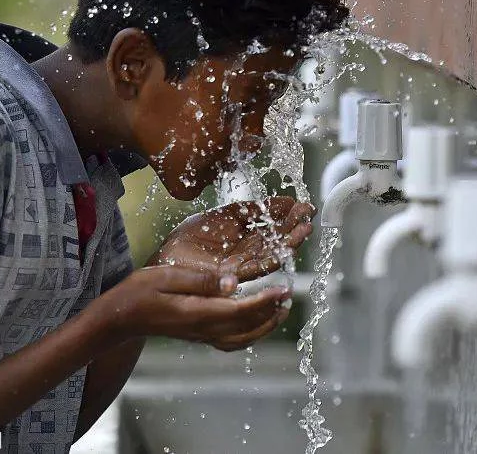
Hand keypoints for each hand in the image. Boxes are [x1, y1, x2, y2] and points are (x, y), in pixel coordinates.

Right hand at [100, 264, 290, 351]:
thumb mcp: (167, 275)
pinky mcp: (199, 336)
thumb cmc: (138, 292)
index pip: (241, 310)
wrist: (118, 318)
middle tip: (289, 295)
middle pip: (247, 327)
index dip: (266, 301)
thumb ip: (202, 279)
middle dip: (272, 312)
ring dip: (265, 326)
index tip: (284, 289)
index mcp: (198, 313)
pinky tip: (256, 322)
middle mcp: (203, 330)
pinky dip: (250, 334)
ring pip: (243, 338)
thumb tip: (235, 281)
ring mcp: (201, 336)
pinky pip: (232, 342)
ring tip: (280, 309)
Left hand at [150, 196, 314, 282]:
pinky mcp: (233, 276)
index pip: (274, 227)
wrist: (168, 255)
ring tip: (305, 229)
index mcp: (246, 238)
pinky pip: (258, 268)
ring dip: (291, 243)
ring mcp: (243, 266)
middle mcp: (248, 253)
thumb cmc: (193, 236)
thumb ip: (254, 209)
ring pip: (274, 255)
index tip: (304, 205)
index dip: (289, 216)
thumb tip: (283, 200)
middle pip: (278, 241)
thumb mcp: (228, 214)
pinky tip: (285, 249)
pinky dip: (273, 258)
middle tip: (308, 214)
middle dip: (294, 228)